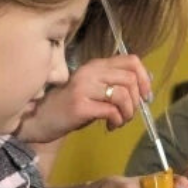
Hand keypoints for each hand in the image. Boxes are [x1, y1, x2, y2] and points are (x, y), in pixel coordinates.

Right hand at [15, 54, 152, 143]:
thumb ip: (116, 83)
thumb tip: (147, 80)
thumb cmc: (69, 105)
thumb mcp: (95, 89)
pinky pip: (111, 111)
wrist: (40, 118)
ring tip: (118, 121)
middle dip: (136, 100)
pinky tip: (109, 126)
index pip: (132, 60)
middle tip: (128, 113)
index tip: (144, 96)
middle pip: (130, 79)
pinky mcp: (80, 105)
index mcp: (96, 65)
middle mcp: (91, 72)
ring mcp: (84, 88)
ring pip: (122, 95)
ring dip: (127, 113)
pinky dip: (116, 121)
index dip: (145, 78)